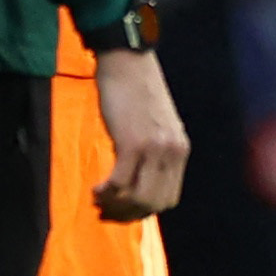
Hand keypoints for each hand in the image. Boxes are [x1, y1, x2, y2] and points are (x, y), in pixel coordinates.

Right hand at [89, 47, 186, 221]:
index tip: (123, 209)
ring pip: (138, 198)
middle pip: (153, 204)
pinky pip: (119, 182)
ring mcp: (154, 149)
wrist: (127, 61)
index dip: (144, 210)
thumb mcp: (156, 125)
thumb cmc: (135, 90)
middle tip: (105, 210)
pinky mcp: (132, 143)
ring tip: (98, 199)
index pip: (169, 199)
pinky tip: (95, 189)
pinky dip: (105, 192)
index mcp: (180, 149)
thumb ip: (154, 152)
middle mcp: (172, 152)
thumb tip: (137, 179)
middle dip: (128, 214)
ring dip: (115, 205)